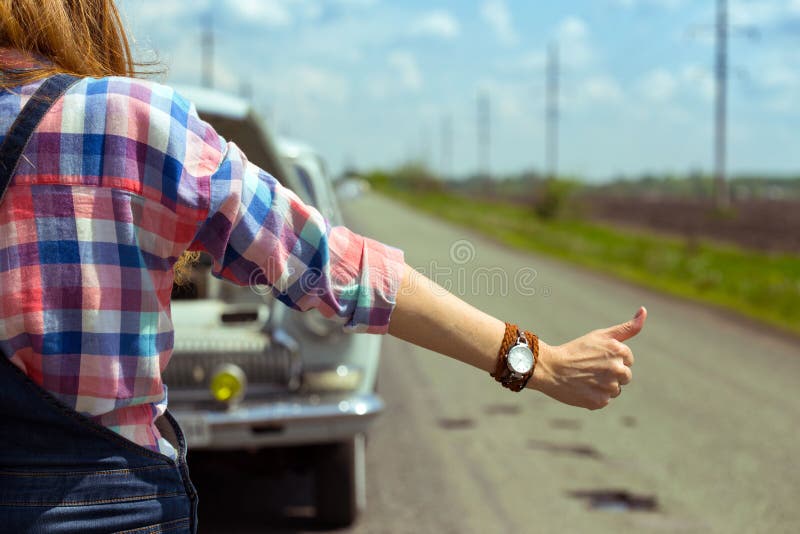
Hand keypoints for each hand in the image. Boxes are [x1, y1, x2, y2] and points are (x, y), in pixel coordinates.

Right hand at [528, 307, 646, 409]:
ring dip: (604, 386)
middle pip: (625, 376)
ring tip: (586, 378)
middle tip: (590, 368)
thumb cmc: (575, 350)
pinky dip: (595, 396)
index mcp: (620, 352)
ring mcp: (609, 387)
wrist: (550, 368)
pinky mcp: (600, 402)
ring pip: (615, 390)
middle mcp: (618, 369)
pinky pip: (605, 400)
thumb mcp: (601, 335)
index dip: (611, 358)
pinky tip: (582, 388)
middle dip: (611, 373)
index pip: (628, 360)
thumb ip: (627, 327)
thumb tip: (644, 310)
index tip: (596, 356)